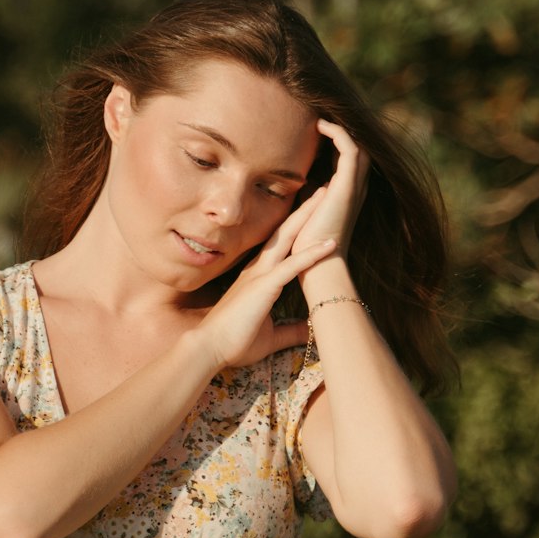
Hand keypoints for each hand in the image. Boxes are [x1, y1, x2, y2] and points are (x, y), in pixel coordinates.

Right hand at [197, 211, 337, 369]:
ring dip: (308, 217)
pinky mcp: (264, 287)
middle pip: (285, 232)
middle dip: (304, 209)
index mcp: (258, 277)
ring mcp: (260, 276)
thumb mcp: (271, 336)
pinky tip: (330, 244)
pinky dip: (312, 254)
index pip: (281, 245)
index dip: (296, 227)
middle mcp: (258, 270)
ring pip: (288, 239)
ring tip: (326, 196)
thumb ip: (291, 330)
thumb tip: (310, 330)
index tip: (311, 210)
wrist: (208, 349)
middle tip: (321, 188)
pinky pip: (292, 266)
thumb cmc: (234, 342)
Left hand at [290, 120, 369, 264]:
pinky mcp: (347, 186)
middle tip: (321, 114)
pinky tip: (320, 125)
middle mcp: (355, 187)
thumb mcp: (307, 211)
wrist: (318, 265)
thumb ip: (307, 195)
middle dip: (342, 128)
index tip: (316, 126)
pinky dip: (338, 133)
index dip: (336, 138)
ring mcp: (354, 186)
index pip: (347, 157)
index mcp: (346, 193)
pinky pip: (350, 149)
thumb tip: (294, 181)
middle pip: (358, 147)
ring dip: (340, 126)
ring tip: (320, 115)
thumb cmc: (307, 244)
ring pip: (357, 143)